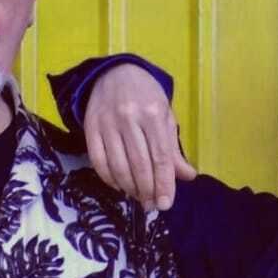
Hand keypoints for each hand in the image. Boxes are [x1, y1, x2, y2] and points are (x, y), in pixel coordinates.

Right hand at [83, 63, 196, 209]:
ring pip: (118, 166)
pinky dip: (109, 179)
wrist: (114, 73)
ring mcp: (107, 123)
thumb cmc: (146, 96)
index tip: (165, 204)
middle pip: (139, 164)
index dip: (163, 183)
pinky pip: (98, 161)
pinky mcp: (90, 128)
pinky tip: (119, 185)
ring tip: (138, 197)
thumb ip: (174, 149)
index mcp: (153, 114)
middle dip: (147, 190)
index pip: (160, 156)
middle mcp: (129, 118)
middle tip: (151, 205)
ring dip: (129, 188)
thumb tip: (188, 176)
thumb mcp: (166, 117)